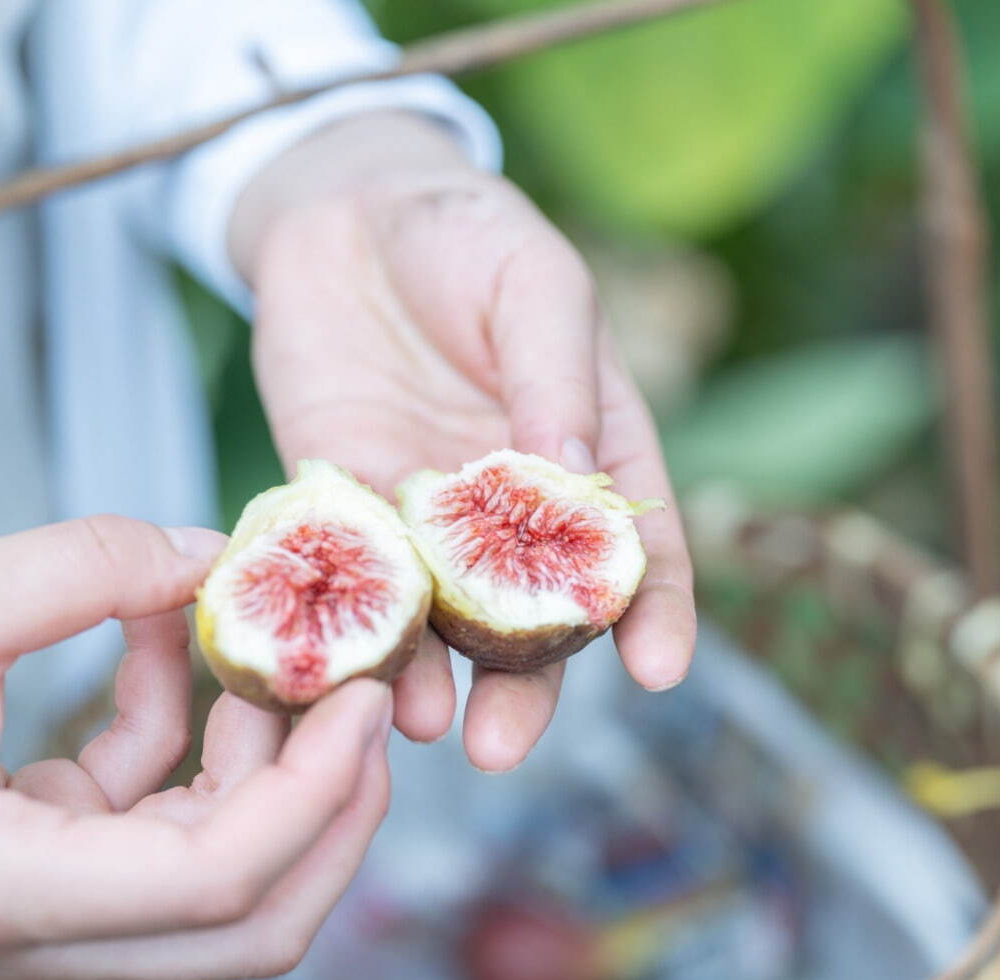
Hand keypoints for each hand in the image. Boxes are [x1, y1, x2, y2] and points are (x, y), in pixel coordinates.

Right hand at [0, 517, 392, 979]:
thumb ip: (82, 568)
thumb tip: (212, 550)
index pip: (215, 882)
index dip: (316, 791)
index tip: (364, 693)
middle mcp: (32, 935)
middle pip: (250, 920)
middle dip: (329, 807)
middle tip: (364, 693)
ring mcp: (43, 915)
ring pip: (220, 880)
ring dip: (265, 765)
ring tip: (260, 640)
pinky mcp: (46, 871)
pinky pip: (160, 823)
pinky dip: (188, 740)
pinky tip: (171, 641)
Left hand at [232, 112, 695, 770]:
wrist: (344, 211)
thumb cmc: (464, 233)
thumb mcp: (531, 283)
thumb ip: (556, 375)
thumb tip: (572, 476)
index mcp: (586, 451)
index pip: (633, 548)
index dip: (652, 613)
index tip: (659, 673)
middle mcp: (509, 504)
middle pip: (529, 616)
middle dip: (524, 688)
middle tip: (503, 749)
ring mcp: (423, 511)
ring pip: (436, 616)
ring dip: (429, 678)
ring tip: (417, 724)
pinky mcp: (341, 501)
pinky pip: (343, 572)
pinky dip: (344, 621)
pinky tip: (339, 665)